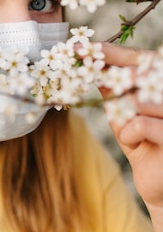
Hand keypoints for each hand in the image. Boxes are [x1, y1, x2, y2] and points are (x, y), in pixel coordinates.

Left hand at [100, 42, 162, 209]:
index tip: (77, 49)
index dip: (107, 52)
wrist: (158, 182)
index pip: (137, 57)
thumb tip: (87, 61)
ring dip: (123, 116)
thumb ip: (111, 87)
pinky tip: (135, 143)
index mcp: (161, 81)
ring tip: (127, 128)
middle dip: (114, 85)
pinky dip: (129, 134)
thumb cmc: (142, 142)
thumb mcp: (122, 111)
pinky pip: (141, 124)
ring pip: (138, 99)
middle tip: (100, 94)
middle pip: (138, 73)